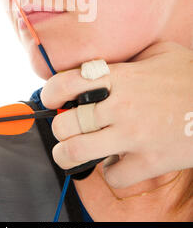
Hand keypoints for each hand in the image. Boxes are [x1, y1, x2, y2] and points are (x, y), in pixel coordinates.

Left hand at [40, 41, 192, 187]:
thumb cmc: (190, 75)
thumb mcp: (161, 52)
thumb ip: (131, 56)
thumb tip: (111, 62)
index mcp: (119, 76)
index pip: (65, 83)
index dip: (49, 94)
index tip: (51, 101)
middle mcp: (120, 105)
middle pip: (65, 125)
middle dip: (60, 130)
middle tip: (67, 130)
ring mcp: (133, 135)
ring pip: (77, 153)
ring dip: (69, 155)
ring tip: (74, 152)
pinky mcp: (150, 161)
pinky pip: (113, 176)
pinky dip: (112, 172)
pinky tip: (118, 161)